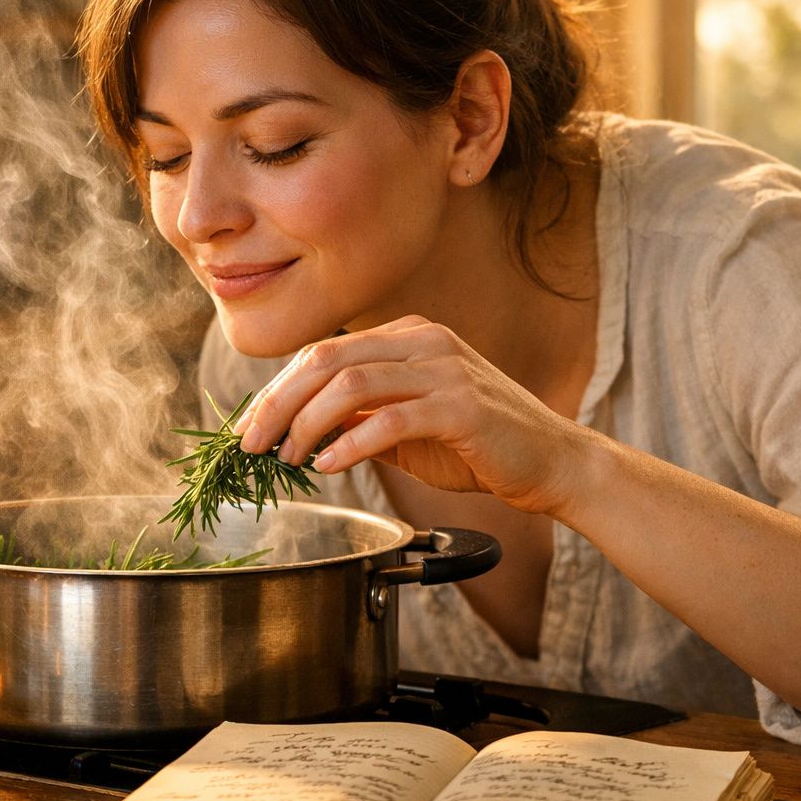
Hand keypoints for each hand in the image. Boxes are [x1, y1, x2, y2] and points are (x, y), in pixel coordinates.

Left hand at [234, 316, 579, 515]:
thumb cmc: (479, 447)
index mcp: (407, 336)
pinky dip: (350, 443)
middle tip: (251, 443)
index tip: (248, 427)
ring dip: (307, 424)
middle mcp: (423, 340)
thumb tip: (298, 429)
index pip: (321, 352)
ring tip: (288, 458)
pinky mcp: (461, 407)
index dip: (277, 389)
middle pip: (325, 360)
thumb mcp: (406, 428)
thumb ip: (359, 419)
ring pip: (350, 385)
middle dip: (277, 403)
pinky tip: (330, 464)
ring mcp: (444, 369)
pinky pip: (389, 419)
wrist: (552, 462)